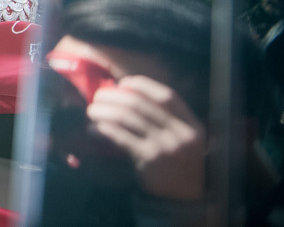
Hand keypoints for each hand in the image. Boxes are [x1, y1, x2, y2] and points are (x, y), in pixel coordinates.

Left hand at [86, 75, 206, 200]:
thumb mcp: (184, 140)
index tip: (123, 83)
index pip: (166, 95)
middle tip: (98, 96)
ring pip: (126, 117)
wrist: (183, 200)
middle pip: (140, 103)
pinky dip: (102, 129)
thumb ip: (167, 119)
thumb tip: (129, 92)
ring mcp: (164, 146)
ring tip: (91, 111)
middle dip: (114, 96)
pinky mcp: (148, 159)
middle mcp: (180, 133)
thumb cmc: (177, 164)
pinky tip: (93, 129)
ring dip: (103, 111)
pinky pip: (119, 136)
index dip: (142, 85)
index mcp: (191, 125)